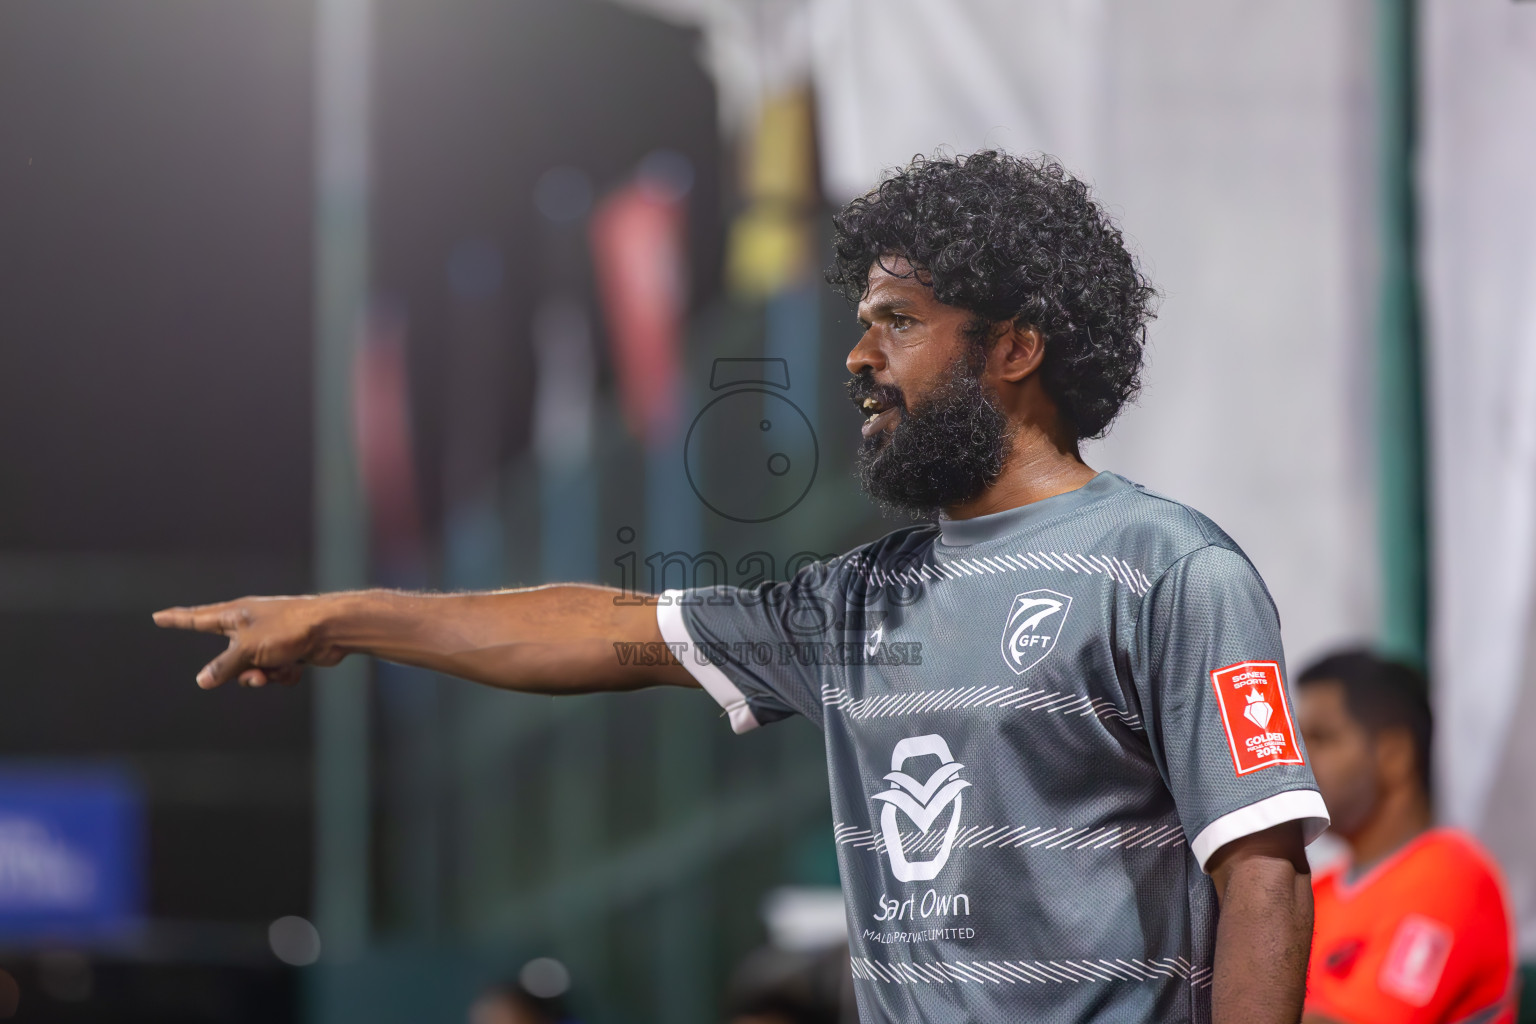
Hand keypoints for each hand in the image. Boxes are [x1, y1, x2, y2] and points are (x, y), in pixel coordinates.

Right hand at [152, 595, 345, 688]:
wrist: (331, 629)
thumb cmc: (288, 630)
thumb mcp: (248, 650)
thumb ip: (223, 667)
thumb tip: (202, 681)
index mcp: (235, 615)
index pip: (197, 618)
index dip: (176, 619)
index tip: (157, 616)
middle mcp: (250, 625)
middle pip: (229, 657)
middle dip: (240, 672)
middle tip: (257, 672)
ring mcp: (270, 639)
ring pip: (252, 669)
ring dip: (263, 676)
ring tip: (276, 671)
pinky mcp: (288, 651)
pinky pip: (275, 672)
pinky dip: (283, 674)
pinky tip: (297, 667)